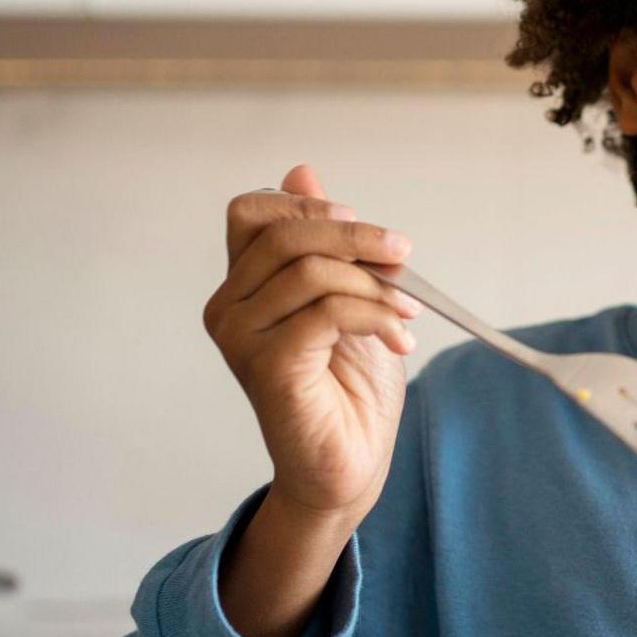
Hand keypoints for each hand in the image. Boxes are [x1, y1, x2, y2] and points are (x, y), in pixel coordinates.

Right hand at [202, 163, 422, 527]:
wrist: (350, 464)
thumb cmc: (348, 386)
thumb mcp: (348, 296)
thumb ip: (325, 242)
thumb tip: (302, 172)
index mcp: (243, 285)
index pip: (251, 213)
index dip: (309, 208)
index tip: (365, 233)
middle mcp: (229, 308)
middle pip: (283, 234)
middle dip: (355, 235)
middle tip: (403, 256)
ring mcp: (242, 339)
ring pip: (309, 271)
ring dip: (375, 283)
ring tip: (407, 311)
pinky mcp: (268, 368)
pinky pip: (326, 312)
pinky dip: (375, 314)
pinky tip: (399, 338)